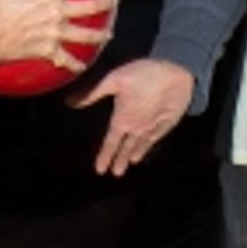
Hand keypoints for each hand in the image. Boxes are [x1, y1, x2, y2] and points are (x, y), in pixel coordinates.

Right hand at [0, 0, 114, 70]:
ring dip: (98, 34)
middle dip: (104, 3)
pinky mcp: (48, 50)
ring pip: (84, 35)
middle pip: (89, 7)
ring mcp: (54, 33)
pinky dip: (75, 64)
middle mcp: (56, 13)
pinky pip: (65, 59)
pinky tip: (82, 66)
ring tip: (108, 34)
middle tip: (113, 0)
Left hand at [76, 58, 194, 175]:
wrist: (177, 73)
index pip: (110, 143)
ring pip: (141, 145)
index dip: (104, 156)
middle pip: (126, 148)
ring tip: (130, 164)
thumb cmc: (143, 73)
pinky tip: (146, 150)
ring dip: (134, 155)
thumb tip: (69, 103)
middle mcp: (137, 128)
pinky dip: (149, 146)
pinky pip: (156, 138)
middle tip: (116, 174)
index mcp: (122, 120)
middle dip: (119, 160)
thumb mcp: (113, 79)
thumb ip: (92, 93)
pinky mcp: (167, 123)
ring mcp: (153, 127)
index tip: (100, 170)